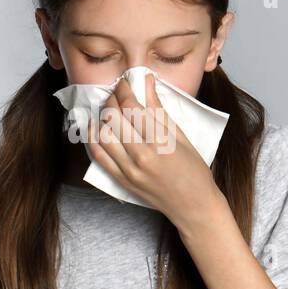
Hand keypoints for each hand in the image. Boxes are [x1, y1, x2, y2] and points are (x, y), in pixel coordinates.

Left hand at [87, 71, 226, 228]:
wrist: (193, 206)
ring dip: (101, 117)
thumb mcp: (182, 137)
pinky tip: (95, 129)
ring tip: (107, 110)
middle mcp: (142, 156)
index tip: (125, 82)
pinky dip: (93, 139)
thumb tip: (147, 83)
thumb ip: (160, 111)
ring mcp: (129, 171)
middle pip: (113, 118)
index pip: (132, 107)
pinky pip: (98, 157)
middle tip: (116, 93)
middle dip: (111, 100)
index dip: (124, 90)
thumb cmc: (194, 171)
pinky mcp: (122, 181)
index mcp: (161, 142)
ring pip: (102, 136)